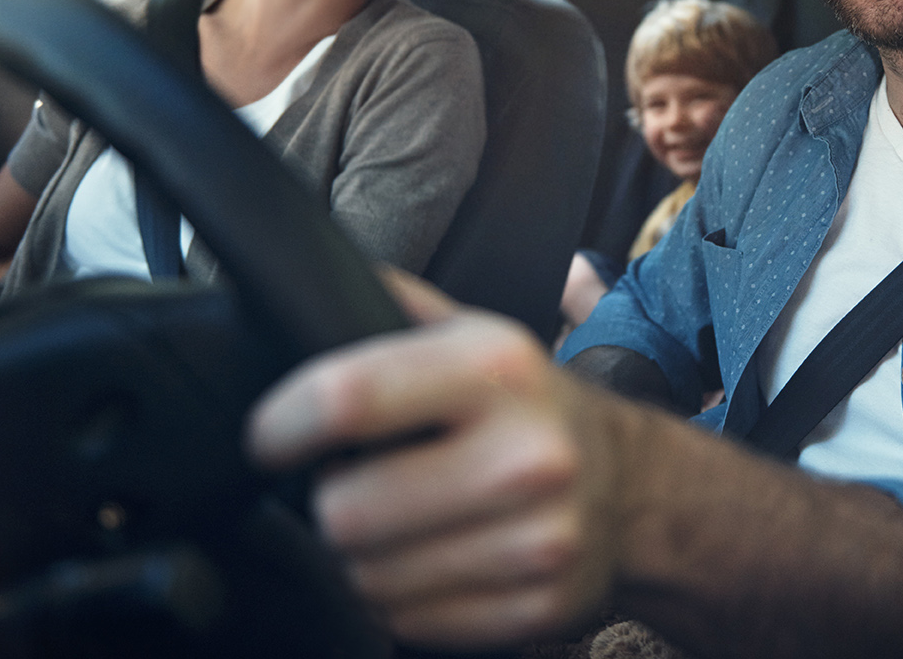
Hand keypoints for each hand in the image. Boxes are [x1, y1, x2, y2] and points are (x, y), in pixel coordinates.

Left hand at [247, 270, 629, 648]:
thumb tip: (306, 281)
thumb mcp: (474, 332)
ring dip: (365, 557)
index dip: (283, 424)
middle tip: (355, 483)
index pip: (349, 399)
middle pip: (346, 511)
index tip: (270, 437)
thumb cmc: (528, 405)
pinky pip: (410, 622)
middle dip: (331, 501)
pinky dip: (404, 598)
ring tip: (400, 522)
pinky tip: (434, 558)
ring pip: (370, 579)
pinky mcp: (538, 606)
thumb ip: (392, 306)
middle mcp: (526, 455)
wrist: (632, 484)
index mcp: (498, 368)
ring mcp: (538, 539)